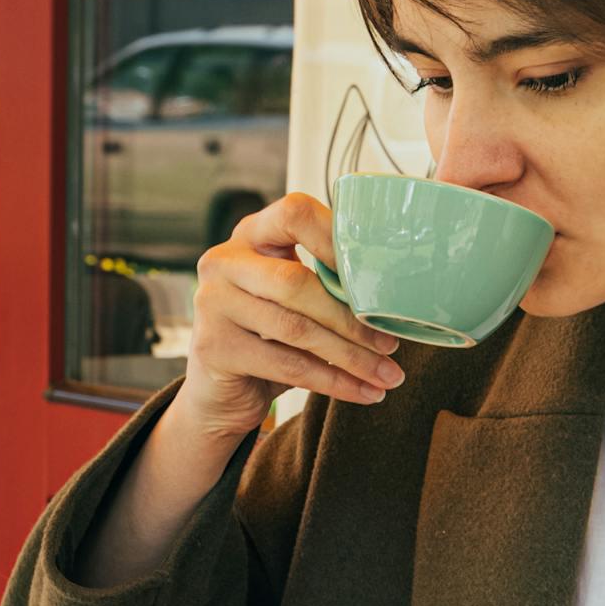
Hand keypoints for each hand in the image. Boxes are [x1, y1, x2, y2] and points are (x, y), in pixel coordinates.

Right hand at [173, 191, 405, 445]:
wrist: (219, 390)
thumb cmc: (268, 336)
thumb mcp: (292, 299)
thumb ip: (324, 282)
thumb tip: (391, 294)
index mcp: (251, 235)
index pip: (295, 214)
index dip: (337, 240)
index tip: (377, 276)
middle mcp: (224, 261)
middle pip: (296, 282)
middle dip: (351, 318)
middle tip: (390, 343)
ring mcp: (213, 304)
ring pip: (295, 329)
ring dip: (350, 356)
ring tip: (386, 375)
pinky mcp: (215, 348)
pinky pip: (288, 366)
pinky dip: (332, 382)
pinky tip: (362, 391)